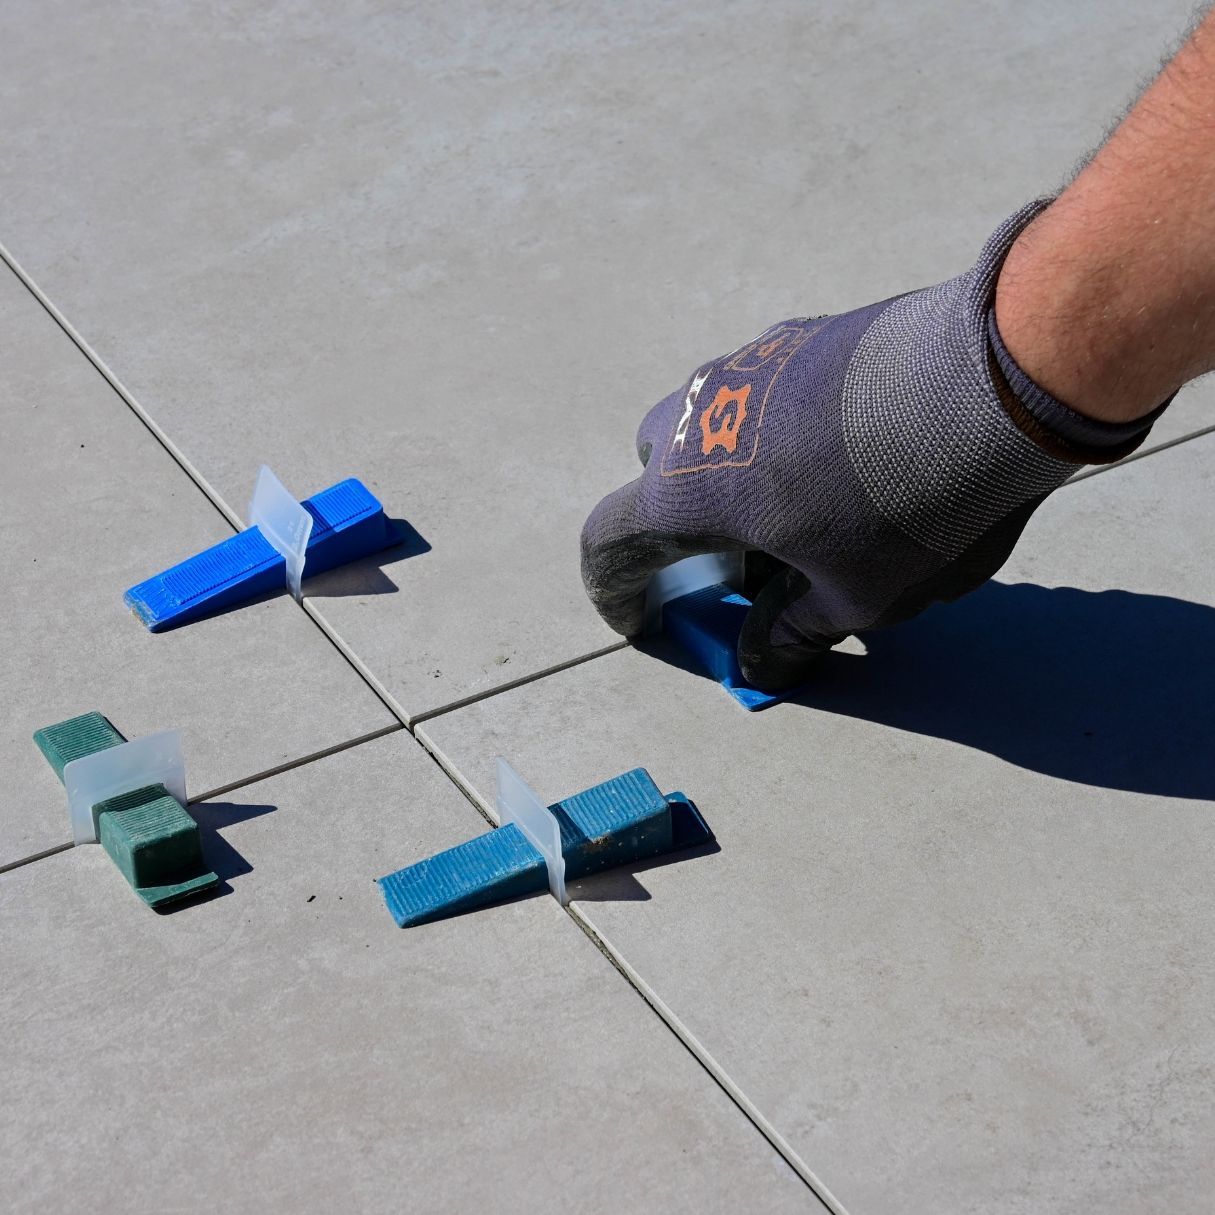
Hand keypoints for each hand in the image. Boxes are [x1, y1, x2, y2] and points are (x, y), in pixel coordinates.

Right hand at [581, 204, 1153, 690]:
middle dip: (680, 521)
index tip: (641, 619)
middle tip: (740, 560)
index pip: (610, 544)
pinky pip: (763, 390)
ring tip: (801, 506)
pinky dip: (776, 430)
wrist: (994, 376)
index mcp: (687, 492)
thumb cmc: (908, 507)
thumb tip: (758, 661)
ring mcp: (750, 362)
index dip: (617, 591)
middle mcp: (698, 416)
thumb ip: (792, 632)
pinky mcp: (804, 331)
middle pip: (656, 472)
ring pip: (709, 422)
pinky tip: (844, 453)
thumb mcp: (854, 598)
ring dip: (730, 469)